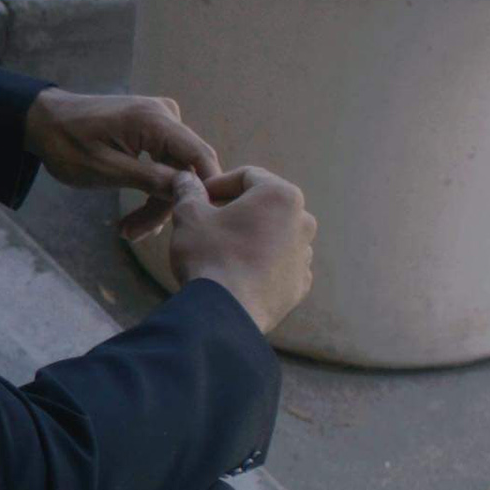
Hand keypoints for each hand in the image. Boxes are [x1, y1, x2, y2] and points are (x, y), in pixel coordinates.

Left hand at [23, 88, 221, 241]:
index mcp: (155, 119)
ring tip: (129, 231)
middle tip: (138, 235)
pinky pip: (164, 162)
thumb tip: (190, 192)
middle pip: (186, 167)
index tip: (199, 224)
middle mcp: (165, 114)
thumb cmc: (66, 144)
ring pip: (176, 169)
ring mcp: (160, 119)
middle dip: (168, 204)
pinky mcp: (153, 129)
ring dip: (157, 201)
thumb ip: (150, 179)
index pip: (200, 156)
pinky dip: (152, 187)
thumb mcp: (106, 170)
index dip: (206, 190)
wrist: (43, 121)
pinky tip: (137, 216)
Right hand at [151, 164, 317, 333]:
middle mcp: (303, 221)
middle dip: (237, 209)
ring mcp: (304, 255)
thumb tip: (185, 178)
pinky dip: (262, 263)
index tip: (197, 196)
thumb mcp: (190, 215)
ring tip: (222, 249)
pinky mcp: (300, 284)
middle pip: (265, 205)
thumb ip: (189, 191)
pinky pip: (280, 264)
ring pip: (275, 235)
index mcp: (281, 196)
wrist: (226, 313)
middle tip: (208, 221)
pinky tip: (238, 272)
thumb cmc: (210, 254)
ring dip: (252, 236)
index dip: (218, 183)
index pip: (247, 175)